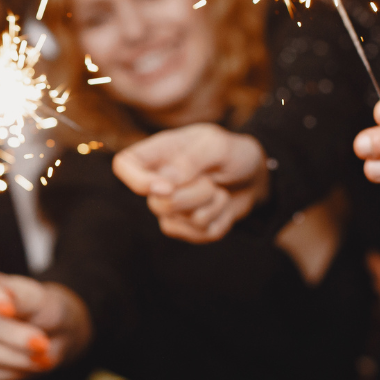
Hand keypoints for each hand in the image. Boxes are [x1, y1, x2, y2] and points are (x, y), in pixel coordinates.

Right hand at [0, 271, 91, 379]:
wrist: (55, 334)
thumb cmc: (46, 310)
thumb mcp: (42, 299)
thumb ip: (24, 299)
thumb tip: (6, 314)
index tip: (8, 309)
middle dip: (16, 337)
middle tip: (43, 343)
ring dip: (20, 357)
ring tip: (45, 356)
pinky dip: (19, 370)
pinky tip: (33, 362)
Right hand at [112, 123, 268, 242]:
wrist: (255, 175)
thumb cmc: (232, 153)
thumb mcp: (217, 145)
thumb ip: (190, 160)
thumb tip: (164, 184)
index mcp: (157, 154)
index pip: (124, 166)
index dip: (136, 180)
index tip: (165, 187)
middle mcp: (157, 182)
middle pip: (158, 203)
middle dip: (194, 196)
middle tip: (212, 181)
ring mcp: (170, 208)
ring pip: (178, 222)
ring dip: (211, 206)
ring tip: (218, 189)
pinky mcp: (186, 228)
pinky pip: (200, 234)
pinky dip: (221, 219)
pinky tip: (222, 204)